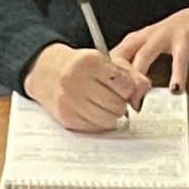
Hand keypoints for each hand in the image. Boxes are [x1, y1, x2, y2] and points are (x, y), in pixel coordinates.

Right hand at [28, 41, 151, 131]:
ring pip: (108, 119)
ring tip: (102, 104)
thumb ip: (130, 74)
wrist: (45, 71)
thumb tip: (143, 91)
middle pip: (117, 104)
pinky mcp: (66, 117)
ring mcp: (69, 100)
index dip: (128, 88)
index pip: (124, 84)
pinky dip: (98, 122)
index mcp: (89, 61)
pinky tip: (91, 110)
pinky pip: (94, 128)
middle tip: (112, 96)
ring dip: (110, 114)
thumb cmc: (78, 65)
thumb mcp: (105, 60)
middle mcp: (76, 80)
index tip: (123, 87)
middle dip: (119, 102)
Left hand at [113, 0, 188, 90]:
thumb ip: (145, 62)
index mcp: (140, 38)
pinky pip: (179, 59)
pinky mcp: (186, 38)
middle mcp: (149, 35)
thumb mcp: (159, 45)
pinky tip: (176, 89)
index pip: (114, 56)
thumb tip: (132, 89)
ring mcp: (166, 35)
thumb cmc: (186, 32)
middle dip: (118, 79)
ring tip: (138, 98)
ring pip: (144, 56)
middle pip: (123, 55)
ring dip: (138, 78)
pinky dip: (177, 76)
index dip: (107, 76)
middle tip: (117, 101)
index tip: (107, 97)